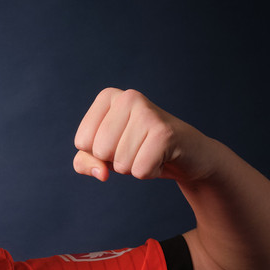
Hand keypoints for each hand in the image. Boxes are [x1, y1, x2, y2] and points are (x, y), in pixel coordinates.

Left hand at [73, 88, 210, 182]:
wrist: (188, 154)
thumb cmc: (139, 150)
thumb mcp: (103, 156)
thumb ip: (84, 162)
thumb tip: (100, 172)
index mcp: (108, 97)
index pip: (81, 141)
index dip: (98, 153)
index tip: (120, 142)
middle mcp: (127, 97)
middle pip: (99, 151)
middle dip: (116, 161)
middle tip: (138, 148)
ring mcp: (147, 113)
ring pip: (120, 163)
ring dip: (134, 167)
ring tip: (150, 151)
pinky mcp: (164, 133)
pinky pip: (140, 170)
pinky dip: (149, 172)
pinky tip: (161, 158)